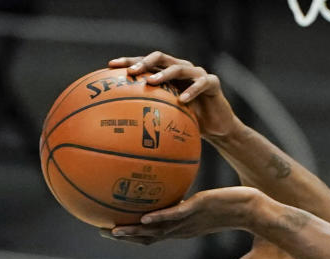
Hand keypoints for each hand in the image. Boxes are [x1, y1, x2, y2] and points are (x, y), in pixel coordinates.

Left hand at [109, 51, 238, 138]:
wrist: (218, 129)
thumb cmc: (191, 124)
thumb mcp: (169, 118)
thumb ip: (151, 114)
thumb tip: (121, 127)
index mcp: (168, 74)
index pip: (146, 63)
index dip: (128, 61)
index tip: (111, 66)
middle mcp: (181, 69)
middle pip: (160, 57)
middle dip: (143, 62)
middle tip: (131, 72)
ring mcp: (197, 74)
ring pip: (179, 67)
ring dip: (164, 74)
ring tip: (151, 82)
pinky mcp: (212, 82)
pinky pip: (202, 83)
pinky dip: (192, 91)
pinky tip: (183, 100)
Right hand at [109, 186, 260, 242]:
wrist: (254, 210)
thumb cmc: (233, 204)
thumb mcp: (206, 201)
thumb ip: (190, 197)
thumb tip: (179, 184)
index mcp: (182, 227)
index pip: (152, 235)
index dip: (131, 235)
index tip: (110, 228)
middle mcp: (183, 228)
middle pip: (149, 237)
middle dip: (126, 237)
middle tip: (103, 232)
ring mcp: (189, 221)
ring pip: (157, 230)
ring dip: (135, 233)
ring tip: (114, 231)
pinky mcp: (198, 211)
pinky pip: (175, 216)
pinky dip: (158, 219)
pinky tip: (142, 219)